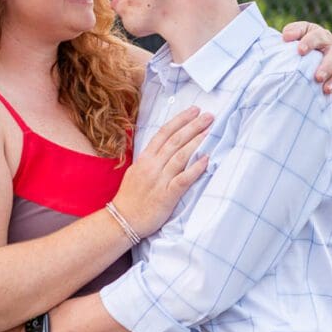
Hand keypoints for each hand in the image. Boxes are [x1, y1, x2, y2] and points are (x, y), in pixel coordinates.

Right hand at [111, 106, 211, 237]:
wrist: (121, 221)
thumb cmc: (130, 198)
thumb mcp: (135, 172)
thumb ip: (150, 160)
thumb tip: (165, 149)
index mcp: (145, 159)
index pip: (164, 133)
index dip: (180, 120)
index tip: (194, 110)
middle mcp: (152, 166)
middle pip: (175, 140)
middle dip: (193, 126)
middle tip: (209, 116)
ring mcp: (159, 180)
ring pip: (180, 155)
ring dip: (197, 141)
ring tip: (210, 131)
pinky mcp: (166, 196)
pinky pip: (183, 179)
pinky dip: (195, 168)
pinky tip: (206, 159)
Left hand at [281, 21, 331, 103]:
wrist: (311, 58)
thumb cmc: (301, 48)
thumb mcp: (295, 37)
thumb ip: (291, 32)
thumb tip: (286, 36)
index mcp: (322, 36)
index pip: (318, 36)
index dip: (310, 42)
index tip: (300, 51)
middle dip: (327, 66)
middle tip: (318, 77)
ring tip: (326, 90)